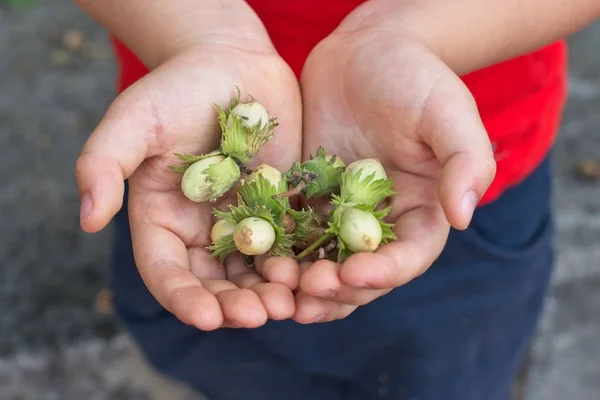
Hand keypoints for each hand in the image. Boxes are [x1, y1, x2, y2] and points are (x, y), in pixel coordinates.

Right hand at [76, 42, 301, 329]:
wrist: (231, 61)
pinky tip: (317, 273)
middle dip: (236, 304)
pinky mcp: (280, 207)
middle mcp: (202, 230)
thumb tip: (88, 219)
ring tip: (292, 301)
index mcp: (162, 220)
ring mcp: (244, 221)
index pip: (168, 272)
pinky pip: (291, 243)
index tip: (209, 318)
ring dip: (272, 292)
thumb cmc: (176, 88)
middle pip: (216, 282)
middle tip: (261, 315)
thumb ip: (103, 164)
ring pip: (256, 271)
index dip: (186, 298)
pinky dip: (302, 263)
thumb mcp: (133, 120)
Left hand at [292, 29, 495, 322]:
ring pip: (322, 261)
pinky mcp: (308, 197)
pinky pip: (291, 230)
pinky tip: (256, 257)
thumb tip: (463, 217)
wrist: (365, 51)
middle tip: (307, 289)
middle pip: (361, 273)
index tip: (352, 275)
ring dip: (302, 281)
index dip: (383, 273)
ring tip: (278, 285)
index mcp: (421, 213)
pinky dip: (276, 248)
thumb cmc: (415, 77)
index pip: (408, 258)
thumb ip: (465, 162)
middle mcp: (380, 222)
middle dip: (336, 288)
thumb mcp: (448, 112)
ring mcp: (340, 213)